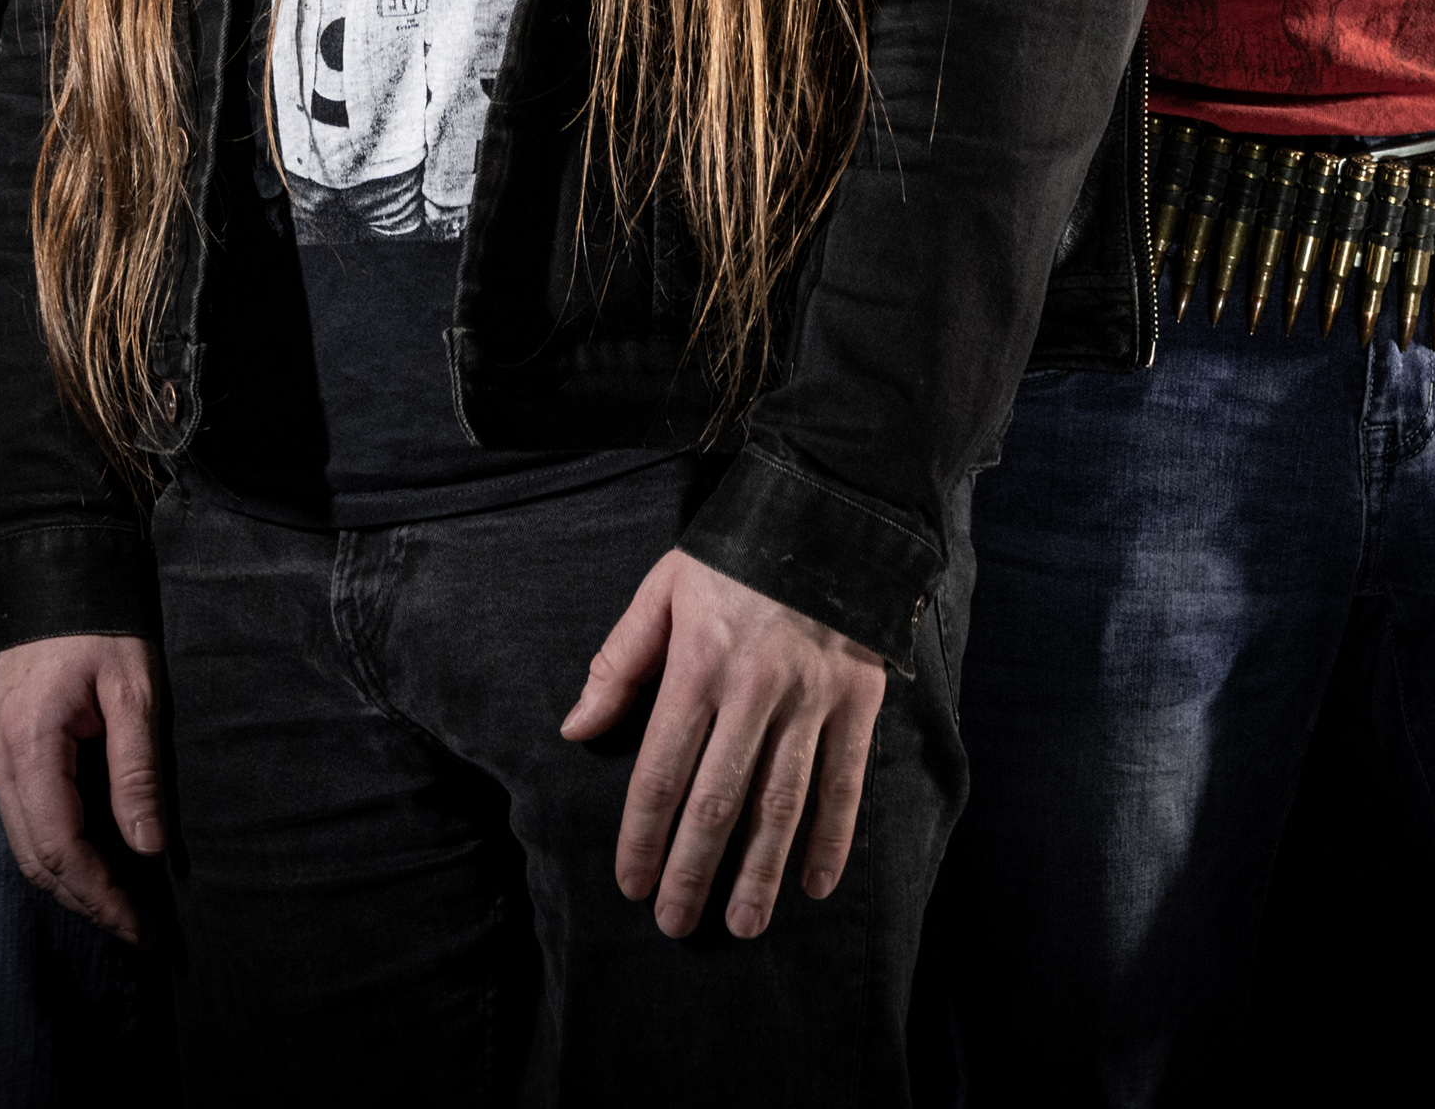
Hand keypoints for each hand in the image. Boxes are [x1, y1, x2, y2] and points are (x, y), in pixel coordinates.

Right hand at [0, 632, 171, 941]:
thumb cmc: (101, 625)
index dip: (100, 892)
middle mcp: (0, 758)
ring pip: (27, 844)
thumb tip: (147, 846)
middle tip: (140, 931)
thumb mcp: (134, 689)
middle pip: (36, 857)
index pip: (60, 844)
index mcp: (30, 744)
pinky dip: (61, 851)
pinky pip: (27, 818)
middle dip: (88, 901)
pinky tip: (99, 863)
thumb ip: (137, 769)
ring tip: (125, 910)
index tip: (141, 924)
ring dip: (73, 883)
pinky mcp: (4, 751)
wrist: (53, 571)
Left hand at [561, 548, 892, 940]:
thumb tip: (576, 729)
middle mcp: (755, 688)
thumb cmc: (736, 554)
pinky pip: (844, 782)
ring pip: (782, 803)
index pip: (662, 770)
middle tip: (674, 923)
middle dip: (692, 870)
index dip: (643, 835)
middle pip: (717, 800)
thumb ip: (619, 662)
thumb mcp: (663, 589)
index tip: (631, 882)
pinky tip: (814, 883)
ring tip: (742, 924)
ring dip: (760, 872)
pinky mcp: (859, 700)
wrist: (832, 511)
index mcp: (699, 662)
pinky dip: (832, 838)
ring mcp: (812, 697)